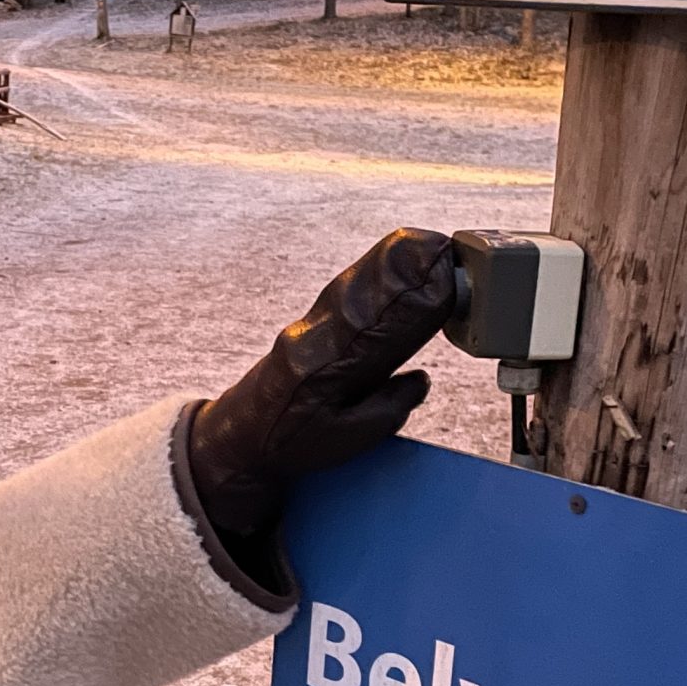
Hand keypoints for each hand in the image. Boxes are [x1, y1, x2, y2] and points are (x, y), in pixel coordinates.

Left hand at [187, 229, 456, 545]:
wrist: (245, 433)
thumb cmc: (293, 443)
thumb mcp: (346, 442)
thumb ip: (388, 410)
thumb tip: (421, 379)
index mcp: (330, 371)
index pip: (380, 328)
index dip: (413, 304)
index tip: (441, 283)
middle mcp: (319, 340)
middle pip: (368, 299)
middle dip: (405, 272)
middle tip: (439, 249)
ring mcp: (311, 328)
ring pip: (354, 289)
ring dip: (390, 264)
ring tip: (422, 243)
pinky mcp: (310, 323)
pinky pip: (344, 292)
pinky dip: (371, 272)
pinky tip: (392, 255)